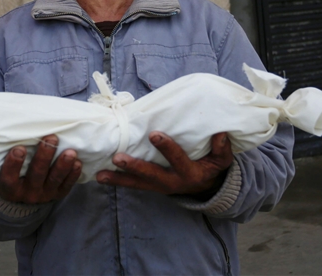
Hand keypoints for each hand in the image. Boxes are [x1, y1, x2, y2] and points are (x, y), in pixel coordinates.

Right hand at [0, 135, 81, 203]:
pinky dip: (73, 174)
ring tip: (70, 151)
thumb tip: (6, 127)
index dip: (13, 164)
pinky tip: (77, 162)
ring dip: (63, 165)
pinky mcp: (58, 194)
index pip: (9, 179)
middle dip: (44, 156)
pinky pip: (67, 185)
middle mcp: (27, 194)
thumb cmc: (10, 172)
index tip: (19, 148)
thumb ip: (2, 154)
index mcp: (9, 189)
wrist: (21, 194)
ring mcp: (44, 195)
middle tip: (51, 138)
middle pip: (36, 175)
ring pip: (54, 180)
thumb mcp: (0, 168)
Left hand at [95, 132, 232, 196]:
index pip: (178, 159)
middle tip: (118, 158)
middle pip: (151, 175)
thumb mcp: (221, 161)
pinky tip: (99, 176)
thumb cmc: (211, 168)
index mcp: (189, 173)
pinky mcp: (149, 186)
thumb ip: (222, 149)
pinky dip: (116, 181)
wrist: (205, 188)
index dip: (167, 148)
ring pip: (137, 183)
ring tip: (101, 175)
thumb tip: (220, 133)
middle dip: (134, 167)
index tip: (155, 134)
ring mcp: (158, 186)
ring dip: (118, 179)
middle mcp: (171, 182)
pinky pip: (132, 185)